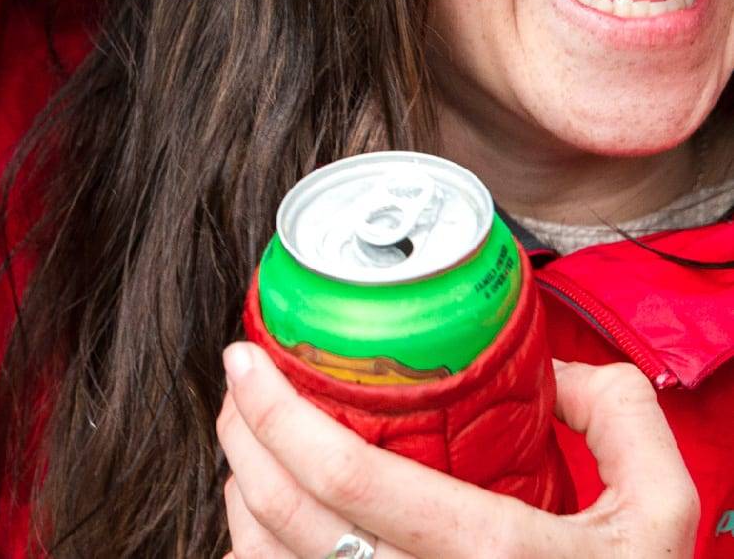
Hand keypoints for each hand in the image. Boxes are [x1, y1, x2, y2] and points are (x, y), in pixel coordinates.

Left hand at [216, 342, 697, 558]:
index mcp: (490, 554)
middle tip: (239, 385)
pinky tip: (266, 512)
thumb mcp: (661, 510)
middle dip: (242, 435)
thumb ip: (619, 418)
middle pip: (286, 512)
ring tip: (250, 440)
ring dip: (241, 491)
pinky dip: (257, 548)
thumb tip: (556, 371)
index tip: (246, 360)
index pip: (347, 475)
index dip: (276, 412)